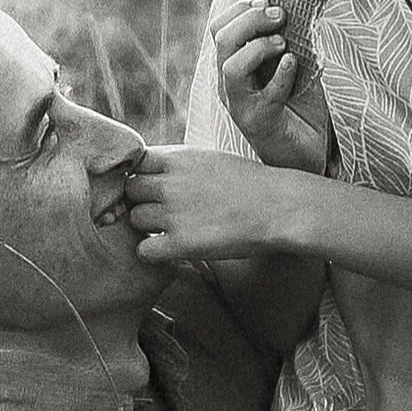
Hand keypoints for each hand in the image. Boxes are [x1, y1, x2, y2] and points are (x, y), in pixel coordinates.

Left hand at [128, 143, 304, 264]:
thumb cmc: (252, 184)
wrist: (281, 207)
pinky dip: (154, 252)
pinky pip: (144, 250)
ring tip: (175, 229)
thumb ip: (180, 164)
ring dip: (149, 227)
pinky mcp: (181, 242)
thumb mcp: (211, 158)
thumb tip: (153, 171)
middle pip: (130, 191)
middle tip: (163, 211)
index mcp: (178, 158)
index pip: (135, 163)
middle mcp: (171, 183)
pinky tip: (172, 249)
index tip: (154, 188)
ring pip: (135, 219)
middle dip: (143, 201)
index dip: (142, 177)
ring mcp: (173, 213)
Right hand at [212, 0, 330, 175]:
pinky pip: (265, 97)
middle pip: (221, 40)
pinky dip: (281, 75)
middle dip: (251, 20)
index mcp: (233, 65)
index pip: (218, 28)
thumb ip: (289, 40)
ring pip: (230, 68)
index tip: (269, 2)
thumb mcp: (293, 66)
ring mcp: (242, 105)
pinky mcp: (261, 123)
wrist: (305, 154)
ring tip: (283, 45)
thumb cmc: (299, 107)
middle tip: (280, 16)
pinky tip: (294, 64)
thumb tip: (301, 5)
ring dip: (258, 48)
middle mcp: (230, 85)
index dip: (241, 9)